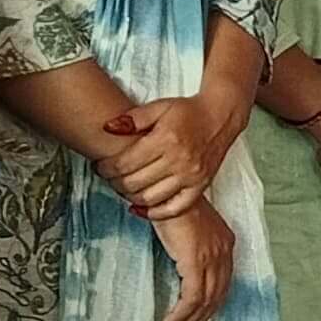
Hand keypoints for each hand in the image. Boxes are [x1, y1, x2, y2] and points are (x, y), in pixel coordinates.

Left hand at [99, 95, 240, 220]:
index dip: (106, 168)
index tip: (100, 166)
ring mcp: (191, 176)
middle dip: (114, 182)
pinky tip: (140, 208)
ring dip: (129, 196)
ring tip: (123, 188)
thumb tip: (108, 128)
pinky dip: (154, 213)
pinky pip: (174, 209)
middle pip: (134, 183)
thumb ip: (132, 118)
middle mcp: (179, 160)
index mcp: (166, 139)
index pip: (125, 163)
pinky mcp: (200, 186)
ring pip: (150, 198)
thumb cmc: (188, 112)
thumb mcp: (158, 107)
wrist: (220, 117)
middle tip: (108, 177)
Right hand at [150, 202, 233, 320]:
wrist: (165, 193)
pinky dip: (181, 314)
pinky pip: (191, 298)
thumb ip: (191, 247)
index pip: (223, 283)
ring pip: (204, 301)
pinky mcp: (196, 263)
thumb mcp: (188, 229)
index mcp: (225, 243)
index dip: (210, 304)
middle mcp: (223, 252)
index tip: (195, 318)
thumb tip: (181, 265)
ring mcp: (212, 258)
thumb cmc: (171, 206)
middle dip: (199, 317)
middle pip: (216, 296)